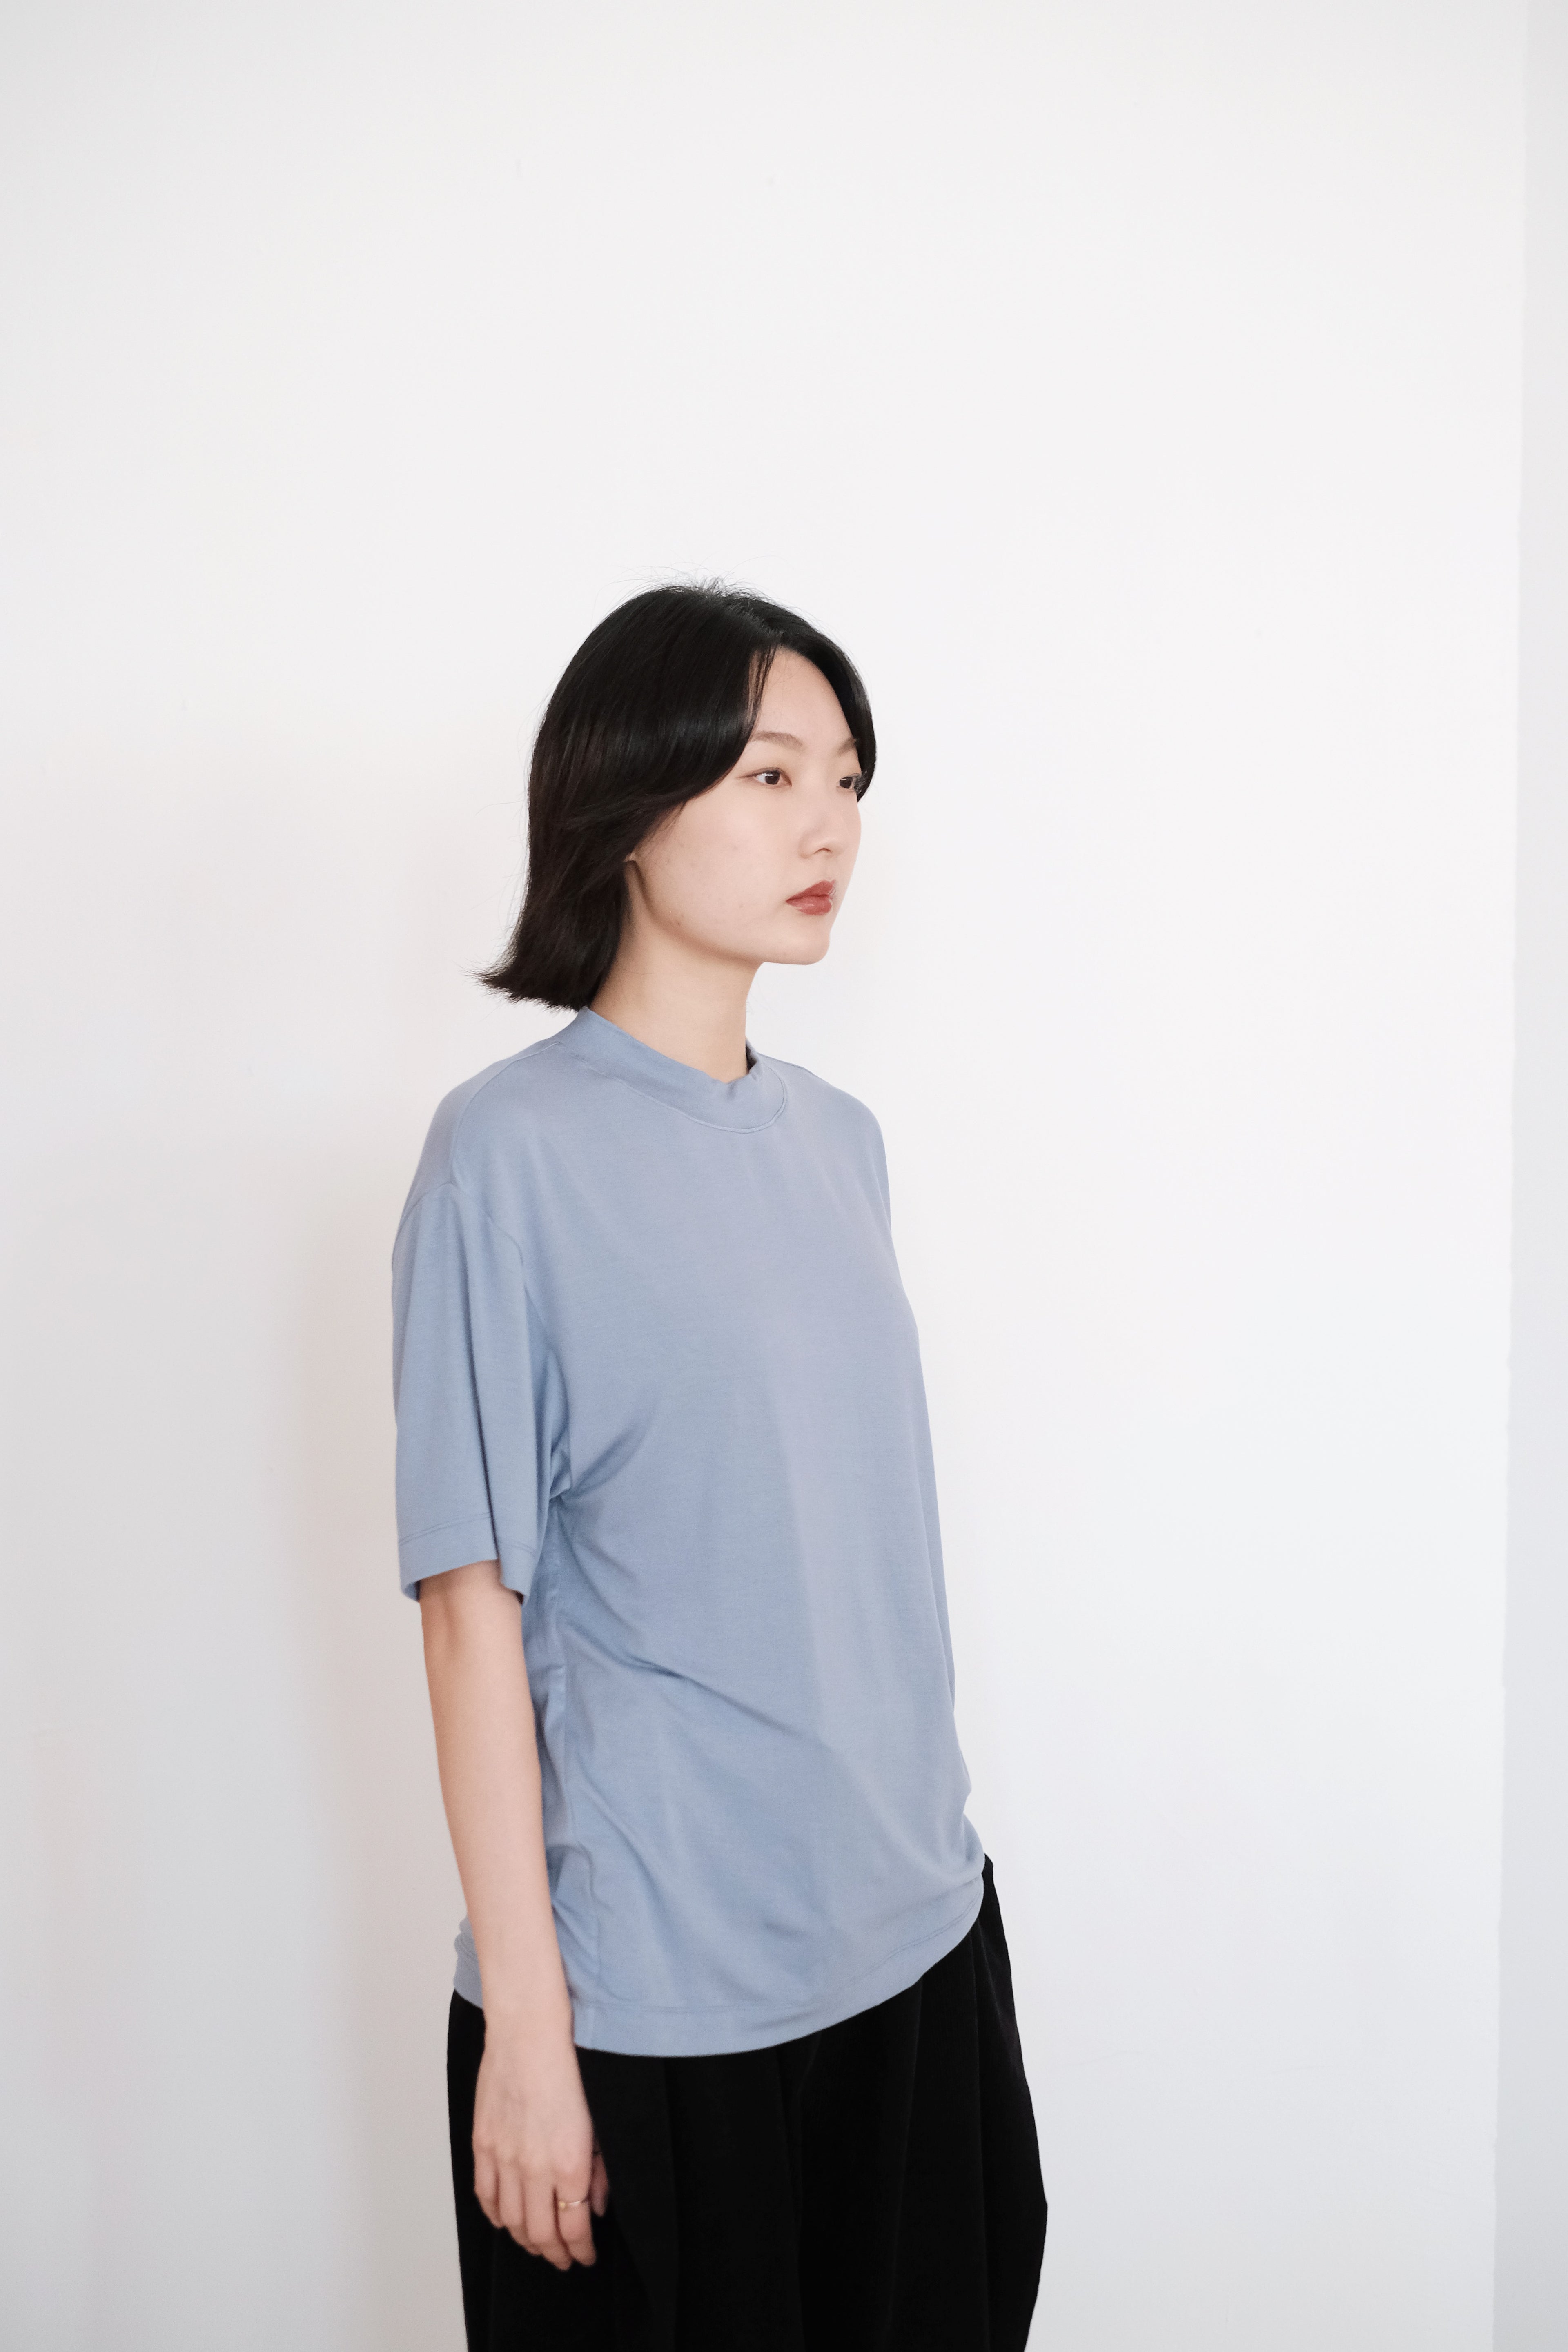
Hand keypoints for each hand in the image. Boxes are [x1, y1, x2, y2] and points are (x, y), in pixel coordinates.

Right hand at [471, 2024, 610, 2269]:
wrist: (529, 2034)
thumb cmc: (568, 2068)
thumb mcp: (599, 2121)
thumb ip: (599, 2169)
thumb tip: (594, 2206)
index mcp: (569, 2163)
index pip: (573, 2229)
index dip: (581, 2250)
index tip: (586, 2255)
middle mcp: (534, 2168)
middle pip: (540, 2233)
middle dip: (554, 2253)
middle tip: (564, 2258)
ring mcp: (504, 2158)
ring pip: (511, 2221)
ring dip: (526, 2240)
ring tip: (538, 2243)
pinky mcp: (483, 2145)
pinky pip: (486, 2195)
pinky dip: (496, 2215)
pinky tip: (507, 2220)